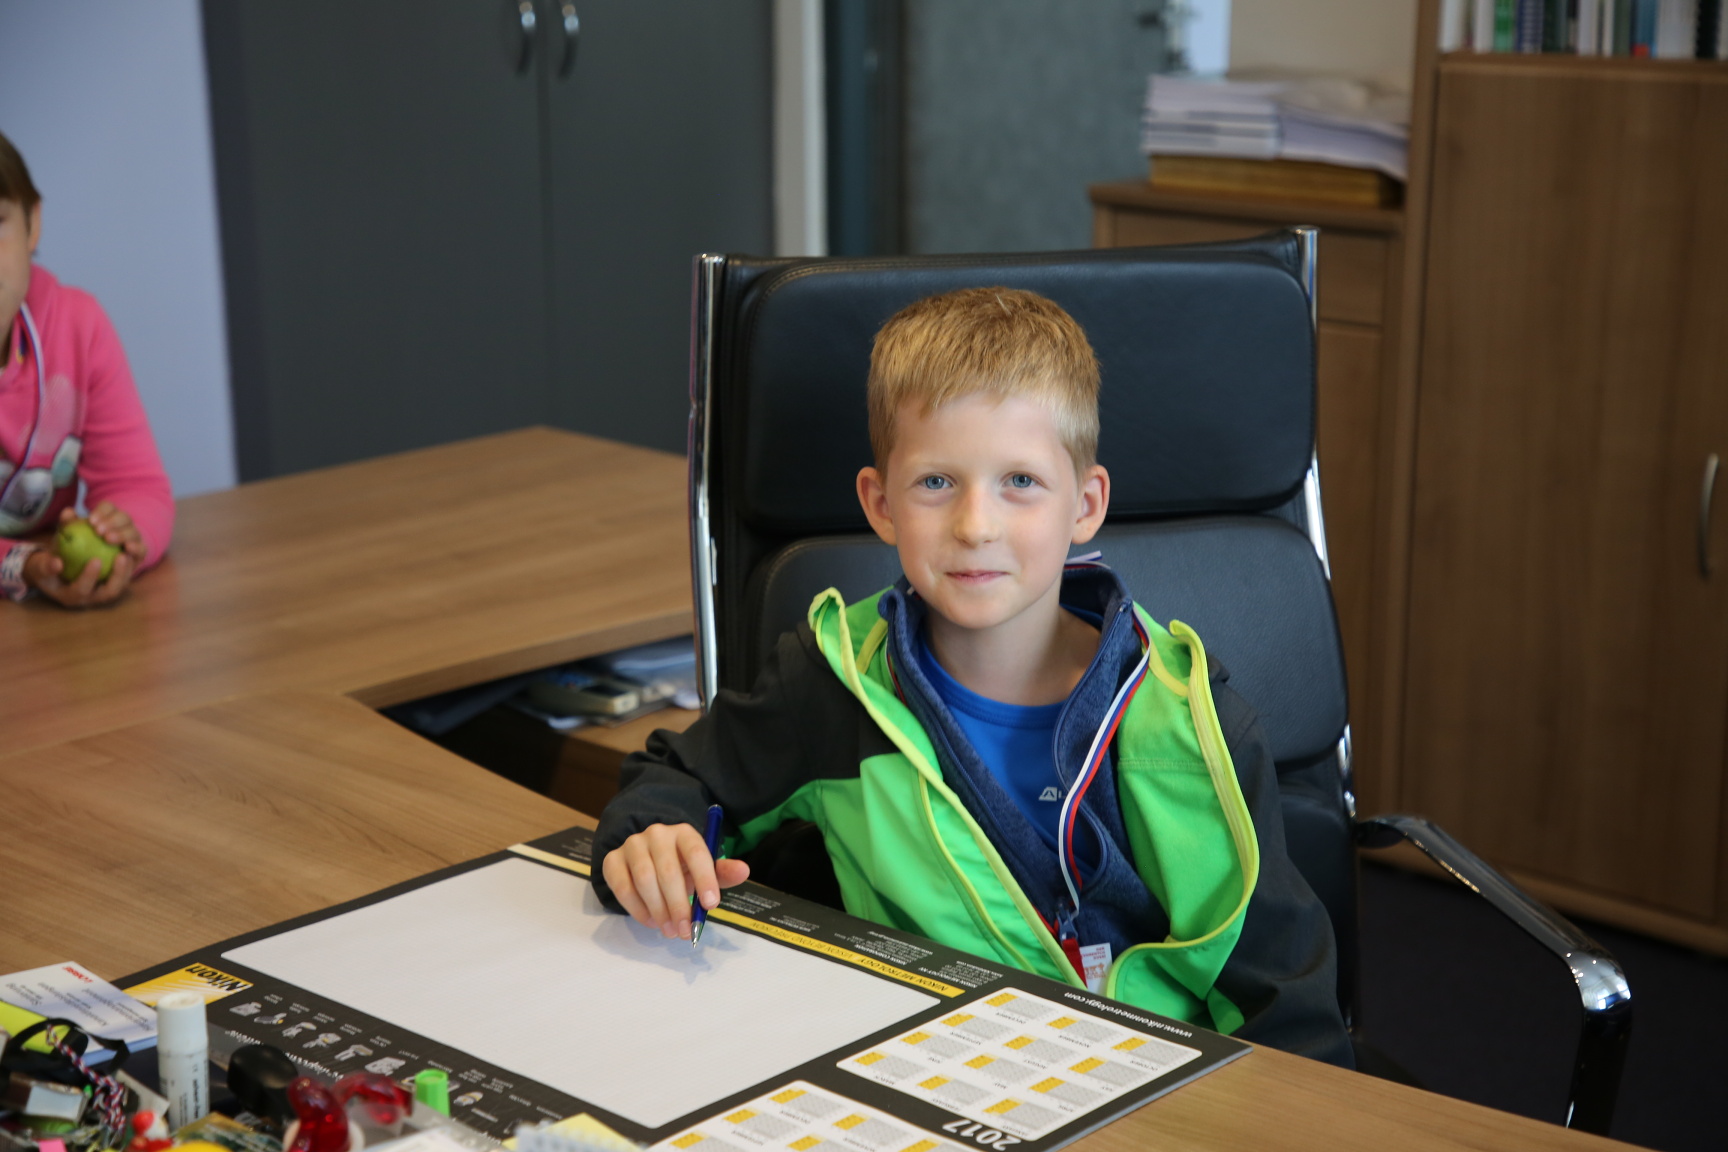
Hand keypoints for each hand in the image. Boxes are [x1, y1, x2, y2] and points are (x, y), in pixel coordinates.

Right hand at [23, 544, 135, 607]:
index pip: (82, 591)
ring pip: (122, 584)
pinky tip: (130, 546)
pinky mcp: (112, 584)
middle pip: (110, 592)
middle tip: (122, 556)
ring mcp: (102, 592)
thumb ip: (45, 564)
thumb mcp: (39, 565)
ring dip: (127, 568)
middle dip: (118, 575)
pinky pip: (125, 575)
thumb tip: (56, 563)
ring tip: (128, 550)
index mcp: (70, 597)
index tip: (96, 560)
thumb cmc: (45, 566)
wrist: (54, 568)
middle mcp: (90, 599)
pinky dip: (129, 563)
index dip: (89, 577)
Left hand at [74, 502, 146, 563]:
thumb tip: (68, 512)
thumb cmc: (76, 551)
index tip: (91, 521)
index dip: (102, 511)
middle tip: (98, 531)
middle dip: (112, 522)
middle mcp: (123, 525)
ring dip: (122, 534)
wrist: (86, 571)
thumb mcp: (68, 538)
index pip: (108, 507)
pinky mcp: (139, 555)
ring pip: (133, 532)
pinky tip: (126, 549)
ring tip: (108, 539)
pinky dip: (136, 548)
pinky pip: (141, 550)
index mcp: (107, 517)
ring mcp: (133, 539)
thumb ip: (68, 525)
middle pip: (124, 517)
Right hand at [601, 822, 750, 939]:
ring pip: (644, 879)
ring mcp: (632, 845)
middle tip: (685, 931)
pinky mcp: (612, 860)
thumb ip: (721, 872)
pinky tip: (650, 922)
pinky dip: (637, 909)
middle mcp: (657, 834)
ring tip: (669, 930)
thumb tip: (744, 871)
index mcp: (684, 833)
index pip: (696, 852)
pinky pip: (622, 886)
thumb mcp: (703, 868)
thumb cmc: (681, 866)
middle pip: (668, 870)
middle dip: (678, 905)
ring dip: (658, 910)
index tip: (711, 906)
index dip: (705, 879)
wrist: (646, 857)